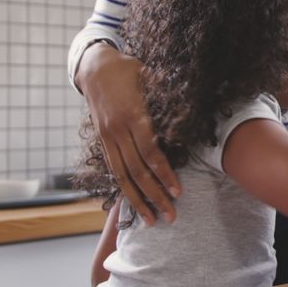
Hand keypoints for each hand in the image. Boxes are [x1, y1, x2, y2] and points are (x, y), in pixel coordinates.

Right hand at [77, 43, 179, 224]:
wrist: (94, 66)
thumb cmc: (128, 69)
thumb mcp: (150, 74)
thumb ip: (168, 91)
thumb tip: (193, 99)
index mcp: (133, 115)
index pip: (151, 153)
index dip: (165, 174)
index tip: (178, 191)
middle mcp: (118, 130)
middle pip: (138, 171)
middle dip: (155, 196)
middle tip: (171, 216)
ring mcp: (108, 137)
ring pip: (123, 176)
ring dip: (138, 200)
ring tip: (152, 220)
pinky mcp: (102, 140)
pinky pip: (114, 169)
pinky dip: (124, 188)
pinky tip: (133, 203)